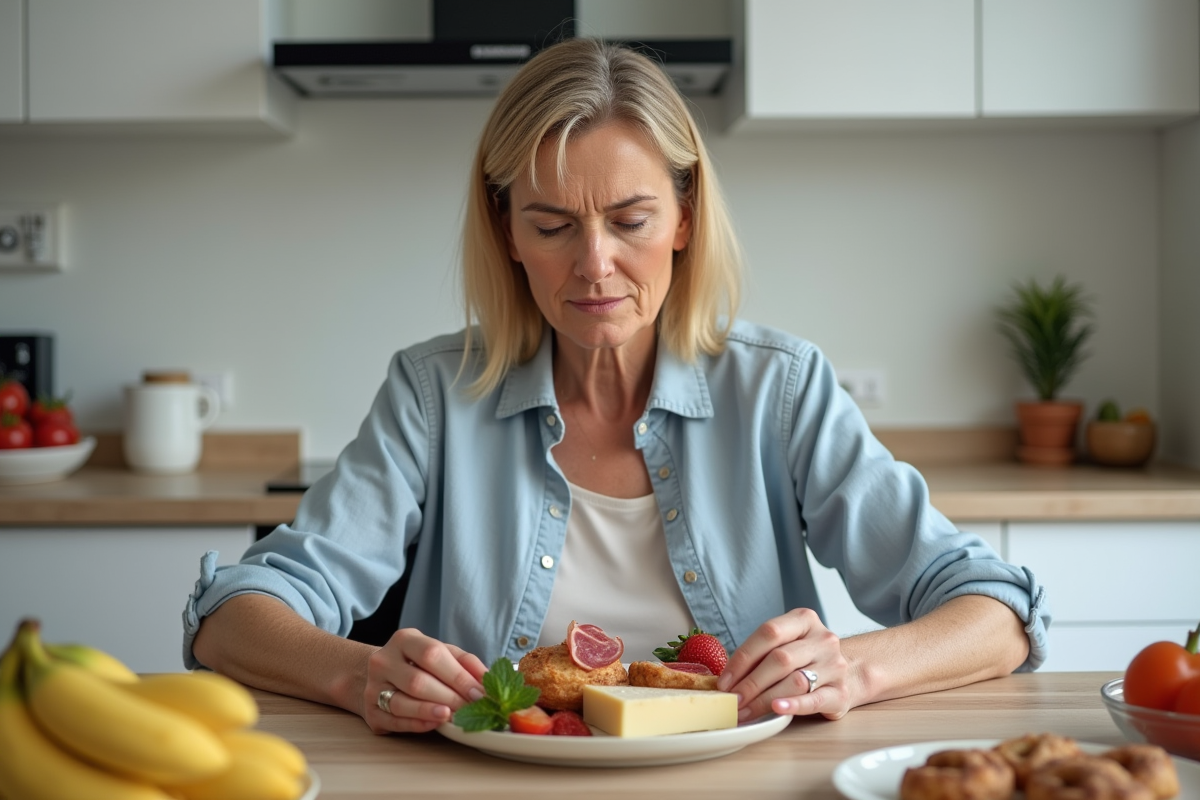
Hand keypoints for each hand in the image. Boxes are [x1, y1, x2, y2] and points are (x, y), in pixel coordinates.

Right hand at [364, 628, 487, 733]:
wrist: (373, 675)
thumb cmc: (416, 664)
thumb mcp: (439, 653)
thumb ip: (464, 662)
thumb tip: (488, 679)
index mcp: (404, 640)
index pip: (432, 654)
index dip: (458, 675)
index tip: (479, 692)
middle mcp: (384, 661)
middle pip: (418, 681)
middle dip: (449, 696)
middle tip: (471, 708)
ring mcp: (373, 687)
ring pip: (402, 702)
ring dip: (430, 711)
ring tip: (451, 716)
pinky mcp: (370, 712)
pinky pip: (394, 720)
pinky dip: (416, 723)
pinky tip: (434, 723)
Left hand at [717, 608, 848, 721]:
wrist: (849, 673)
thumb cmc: (806, 659)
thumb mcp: (788, 643)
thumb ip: (762, 653)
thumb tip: (726, 678)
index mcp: (804, 620)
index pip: (769, 632)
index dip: (743, 657)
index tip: (725, 681)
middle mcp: (822, 640)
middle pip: (780, 659)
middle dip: (750, 682)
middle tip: (732, 700)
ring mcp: (835, 666)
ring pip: (795, 680)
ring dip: (764, 698)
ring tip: (744, 710)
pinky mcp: (841, 693)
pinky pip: (814, 700)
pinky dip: (793, 705)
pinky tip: (777, 709)